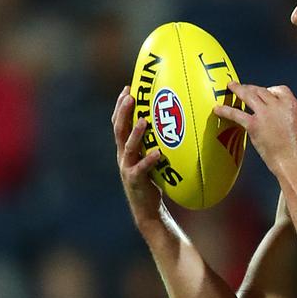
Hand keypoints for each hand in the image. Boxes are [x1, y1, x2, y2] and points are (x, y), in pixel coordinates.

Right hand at [112, 86, 162, 219]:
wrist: (147, 209)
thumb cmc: (154, 181)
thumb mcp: (153, 158)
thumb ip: (157, 143)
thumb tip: (177, 124)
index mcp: (126, 148)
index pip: (119, 123)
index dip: (121, 106)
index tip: (128, 88)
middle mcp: (123, 156)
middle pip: (119, 129)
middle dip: (123, 112)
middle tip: (131, 96)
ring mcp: (127, 168)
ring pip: (128, 146)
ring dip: (136, 132)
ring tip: (144, 120)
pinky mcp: (135, 181)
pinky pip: (142, 168)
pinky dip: (149, 159)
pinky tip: (158, 153)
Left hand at [214, 82, 296, 173]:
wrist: (293, 159)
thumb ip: (290, 115)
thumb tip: (283, 114)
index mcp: (291, 105)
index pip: (279, 89)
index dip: (270, 89)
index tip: (266, 92)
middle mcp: (277, 106)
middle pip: (261, 90)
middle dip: (252, 88)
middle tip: (245, 88)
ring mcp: (264, 114)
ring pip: (248, 95)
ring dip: (238, 90)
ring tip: (231, 87)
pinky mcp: (253, 124)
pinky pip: (236, 114)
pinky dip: (225, 110)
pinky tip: (218, 109)